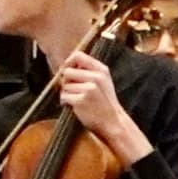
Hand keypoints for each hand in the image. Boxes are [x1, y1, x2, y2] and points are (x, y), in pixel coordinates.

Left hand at [53, 46, 148, 165]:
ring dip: (66, 93)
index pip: (78, 55)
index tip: (68, 71)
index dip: (69, 62)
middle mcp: (96, 77)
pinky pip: (63, 96)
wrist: (113, 123)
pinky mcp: (81, 100)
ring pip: (64, 85)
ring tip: (78, 100)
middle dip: (66, 81)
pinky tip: (74, 106)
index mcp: (101, 70)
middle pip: (67, 71)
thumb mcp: (103, 82)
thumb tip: (66, 65)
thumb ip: (89, 71)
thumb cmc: (105, 103)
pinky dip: (65, 102)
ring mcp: (89, 89)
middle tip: (73, 90)